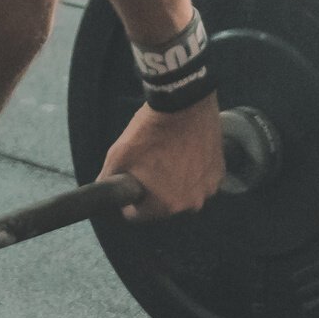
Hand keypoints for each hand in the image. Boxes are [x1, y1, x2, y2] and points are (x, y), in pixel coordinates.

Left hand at [101, 97, 224, 220]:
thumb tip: (100, 190)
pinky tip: (185, 152)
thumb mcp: (118, 156)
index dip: (129, 199)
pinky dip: (193, 171)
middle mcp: (191, 203)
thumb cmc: (149, 131)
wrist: (183, 102)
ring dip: (175, 182)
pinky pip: (200, 179)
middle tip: (149, 164)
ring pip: (183, 192)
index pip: (137, 215)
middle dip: (154, 190)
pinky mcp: (219, 171)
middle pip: (162, 205)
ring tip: (168, 156)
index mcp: (165, 205)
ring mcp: (208, 187)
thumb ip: (106, 181)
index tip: (130, 182)